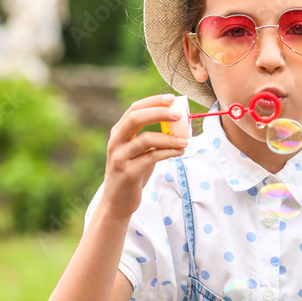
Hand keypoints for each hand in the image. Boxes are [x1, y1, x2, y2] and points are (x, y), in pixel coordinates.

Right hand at [102, 94, 188, 219]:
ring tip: (186, 140)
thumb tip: (179, 123)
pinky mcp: (128, 173)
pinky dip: (169, 152)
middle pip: (136, 118)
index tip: (172, 98)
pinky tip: (180, 151)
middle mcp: (116, 142)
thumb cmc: (132, 171)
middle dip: (159, 113)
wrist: (117, 202)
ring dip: (170, 138)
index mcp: (118, 132)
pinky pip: (151, 157)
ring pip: (146, 139)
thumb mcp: (138, 151)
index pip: (135, 109)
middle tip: (179, 114)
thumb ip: (151, 137)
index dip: (154, 101)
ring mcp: (120, 157)